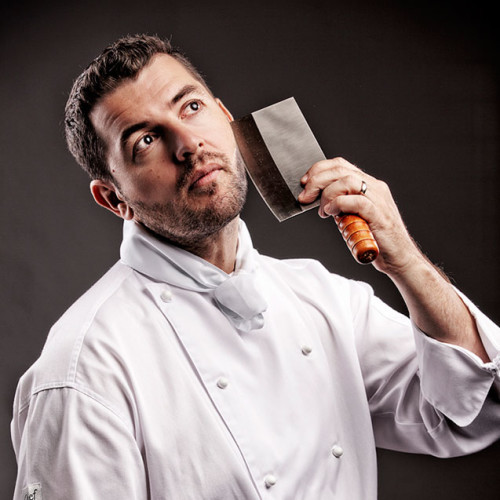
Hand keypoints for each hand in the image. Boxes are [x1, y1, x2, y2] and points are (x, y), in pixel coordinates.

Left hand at [298, 157, 421, 275]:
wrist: (399, 258)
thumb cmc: (375, 240)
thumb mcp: (354, 216)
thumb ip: (341, 205)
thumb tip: (318, 201)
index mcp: (369, 185)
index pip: (341, 165)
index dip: (319, 170)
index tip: (305, 183)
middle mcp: (375, 187)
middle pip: (341, 170)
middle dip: (317, 181)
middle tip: (305, 197)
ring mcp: (379, 200)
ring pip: (348, 181)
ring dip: (327, 193)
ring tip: (323, 210)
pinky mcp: (379, 215)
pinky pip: (357, 201)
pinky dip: (339, 204)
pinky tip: (331, 212)